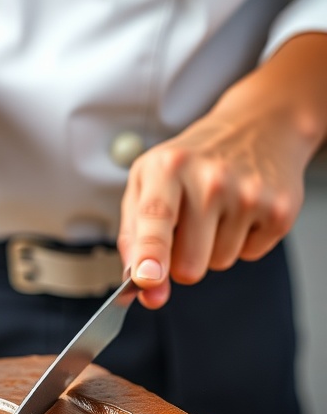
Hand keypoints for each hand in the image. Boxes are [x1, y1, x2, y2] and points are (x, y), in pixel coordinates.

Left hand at [117, 34, 326, 308]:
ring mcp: (248, 194)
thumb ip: (134, 235)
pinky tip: (242, 210)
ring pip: (219, 263)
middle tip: (189, 224)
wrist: (259, 126)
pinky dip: (243, 240)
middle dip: (183, 260)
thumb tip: (139, 287)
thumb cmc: (193, 160)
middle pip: (189, 265)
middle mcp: (210, 179)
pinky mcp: (280, 211)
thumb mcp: (148, 180)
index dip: (151, 252)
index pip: (156, 217)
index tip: (148, 278)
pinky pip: (249, 255)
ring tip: (219, 209)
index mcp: (168, 167)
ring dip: (214, 247)